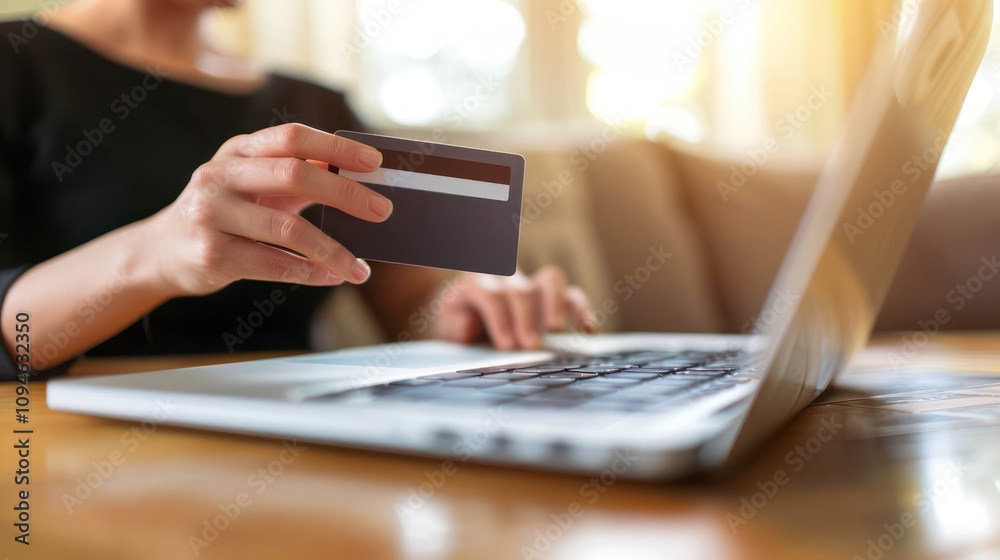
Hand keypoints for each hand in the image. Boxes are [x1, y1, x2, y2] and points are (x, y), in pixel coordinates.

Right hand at [143, 124, 390, 296]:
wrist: (161, 251)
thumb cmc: (225, 214)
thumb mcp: (254, 185)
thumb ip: (297, 176)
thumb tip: (358, 178)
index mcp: (237, 152)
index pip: (291, 137)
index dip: (335, 147)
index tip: (374, 163)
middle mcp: (220, 176)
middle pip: (293, 174)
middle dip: (345, 194)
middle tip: (381, 212)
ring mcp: (212, 215)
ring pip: (288, 230)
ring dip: (333, 251)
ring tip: (360, 268)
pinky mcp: (211, 254)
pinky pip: (273, 264)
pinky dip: (309, 273)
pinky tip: (333, 277)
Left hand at [427, 266, 596, 349]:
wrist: (465, 319)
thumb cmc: (457, 324)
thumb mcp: (446, 328)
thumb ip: (454, 326)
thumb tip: (466, 326)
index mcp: (476, 281)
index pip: (491, 293)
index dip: (500, 317)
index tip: (506, 344)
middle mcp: (507, 277)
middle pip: (521, 290)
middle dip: (526, 318)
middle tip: (530, 346)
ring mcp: (532, 285)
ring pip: (552, 280)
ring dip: (556, 304)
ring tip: (556, 330)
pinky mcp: (552, 299)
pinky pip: (572, 297)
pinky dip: (582, 312)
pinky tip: (589, 330)